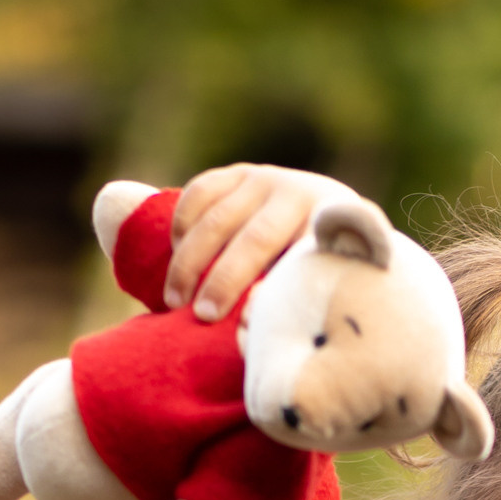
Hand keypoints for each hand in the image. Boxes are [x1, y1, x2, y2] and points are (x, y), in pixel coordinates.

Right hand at [166, 162, 364, 318]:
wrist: (319, 217)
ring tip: (174, 301)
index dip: (272, 291)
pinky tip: (175, 257)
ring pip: (218, 218)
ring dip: (190, 261)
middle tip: (202, 316)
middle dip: (223, 281)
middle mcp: (295, 194)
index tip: (245, 322)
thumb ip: (293, 303)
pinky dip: (182, 226)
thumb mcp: (320, 286)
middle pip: (254, 240)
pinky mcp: (237, 173)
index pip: (299, 258)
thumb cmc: (317, 271)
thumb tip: (248, 326)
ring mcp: (263, 179)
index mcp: (326, 228)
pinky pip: (199, 193)